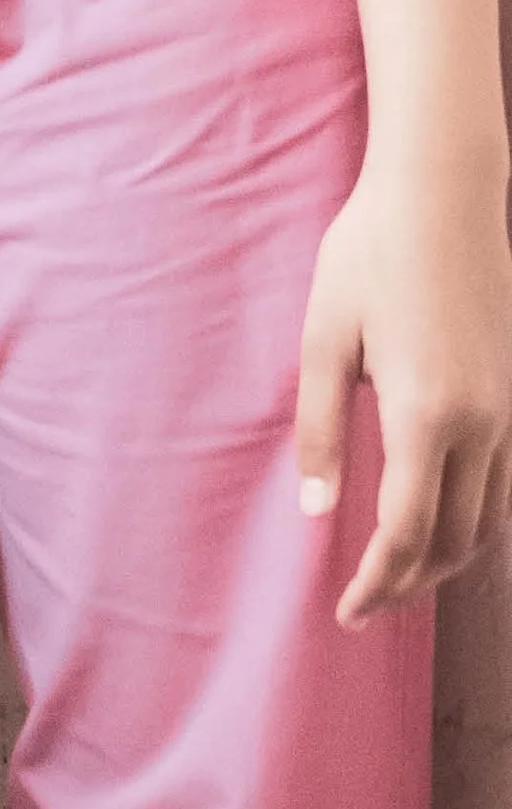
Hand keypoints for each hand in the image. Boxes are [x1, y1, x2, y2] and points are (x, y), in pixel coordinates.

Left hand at [296, 156, 511, 625]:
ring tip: (394, 578)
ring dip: (442, 561)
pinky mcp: (508, 395)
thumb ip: (319, 428)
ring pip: (486, 523)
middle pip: (453, 543)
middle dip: (408, 585)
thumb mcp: (324, 338)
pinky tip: (434, 522)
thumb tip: (316, 511)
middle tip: (363, 609)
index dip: (378, 584)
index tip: (346, 615)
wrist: (443, 194)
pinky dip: (469, 524)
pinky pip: (497, 486)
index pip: (406, 533)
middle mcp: (478, 427)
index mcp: (425, 416)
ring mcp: (503, 413)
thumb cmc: (370, 255)